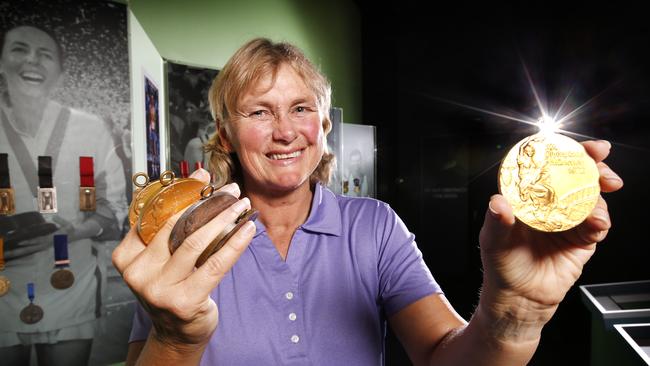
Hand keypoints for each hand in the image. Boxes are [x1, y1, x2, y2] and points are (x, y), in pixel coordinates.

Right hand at [112, 169, 254, 347]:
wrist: (176, 332)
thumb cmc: (172, 287)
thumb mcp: (163, 256)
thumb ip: (172, 223)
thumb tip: (199, 179)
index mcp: (127, 256)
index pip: (154, 215)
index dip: (181, 192)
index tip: (203, 177)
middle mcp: (138, 273)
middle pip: (176, 226)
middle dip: (208, 203)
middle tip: (230, 189)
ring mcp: (159, 289)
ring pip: (196, 241)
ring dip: (224, 218)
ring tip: (241, 204)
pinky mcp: (184, 300)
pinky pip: (215, 263)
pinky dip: (235, 243)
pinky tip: (248, 229)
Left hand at [477, 140, 622, 336]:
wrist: (520, 299)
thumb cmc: (502, 266)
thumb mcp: (493, 242)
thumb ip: (497, 222)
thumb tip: (498, 202)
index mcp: (528, 197)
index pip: (545, 166)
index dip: (560, 151)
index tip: (570, 143)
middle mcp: (550, 204)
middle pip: (575, 175)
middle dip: (591, 163)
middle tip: (600, 159)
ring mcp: (569, 220)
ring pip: (591, 195)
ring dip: (598, 192)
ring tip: (597, 199)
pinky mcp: (583, 239)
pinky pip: (598, 223)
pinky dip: (600, 219)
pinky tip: (596, 222)